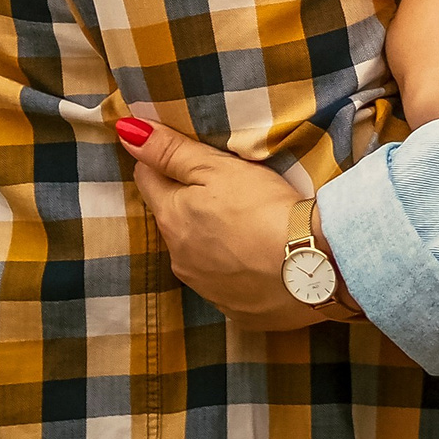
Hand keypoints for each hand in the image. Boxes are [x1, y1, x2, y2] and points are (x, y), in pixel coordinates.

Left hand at [119, 116, 339, 331]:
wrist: (312, 268)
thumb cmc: (263, 208)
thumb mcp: (216, 169)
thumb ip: (170, 151)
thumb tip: (126, 130)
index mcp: (171, 217)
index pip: (148, 179)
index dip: (162, 162)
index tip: (183, 154)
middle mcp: (178, 256)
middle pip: (172, 218)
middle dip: (187, 202)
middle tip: (223, 187)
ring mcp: (204, 287)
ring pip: (196, 251)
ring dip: (210, 237)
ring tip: (244, 224)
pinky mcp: (234, 308)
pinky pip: (224, 281)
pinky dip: (234, 268)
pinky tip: (258, 258)